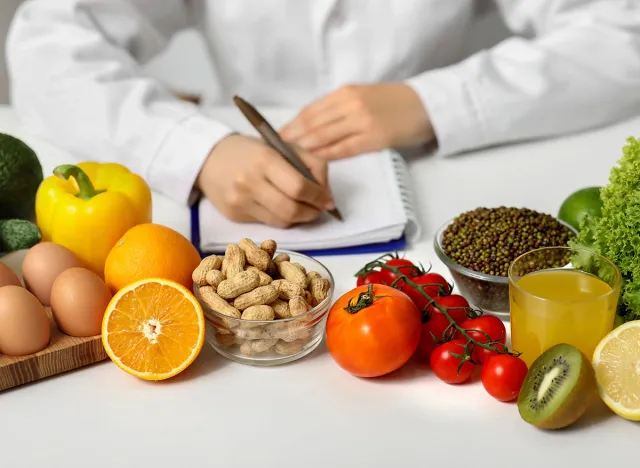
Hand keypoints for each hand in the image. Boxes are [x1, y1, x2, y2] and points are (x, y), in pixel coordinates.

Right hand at [196, 134, 333, 227]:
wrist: (209, 159)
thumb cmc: (252, 151)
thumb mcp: (283, 146)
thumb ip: (311, 165)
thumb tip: (328, 196)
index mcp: (264, 159)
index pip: (299, 187)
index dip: (319, 197)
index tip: (328, 200)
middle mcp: (249, 183)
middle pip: (291, 210)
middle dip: (312, 213)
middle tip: (319, 208)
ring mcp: (240, 202)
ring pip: (282, 222)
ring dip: (299, 218)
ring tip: (304, 208)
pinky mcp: (235, 216)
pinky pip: (268, 223)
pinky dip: (281, 218)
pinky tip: (281, 207)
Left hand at [280, 83, 433, 159]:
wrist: (426, 105)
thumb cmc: (393, 103)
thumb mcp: (362, 96)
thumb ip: (338, 109)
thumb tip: (311, 126)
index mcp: (345, 93)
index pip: (310, 110)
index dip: (292, 125)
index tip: (276, 137)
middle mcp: (350, 104)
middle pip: (313, 124)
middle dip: (293, 139)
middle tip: (276, 152)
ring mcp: (361, 121)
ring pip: (325, 137)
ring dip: (305, 149)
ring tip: (289, 160)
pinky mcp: (374, 138)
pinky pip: (343, 149)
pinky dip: (326, 156)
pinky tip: (315, 163)